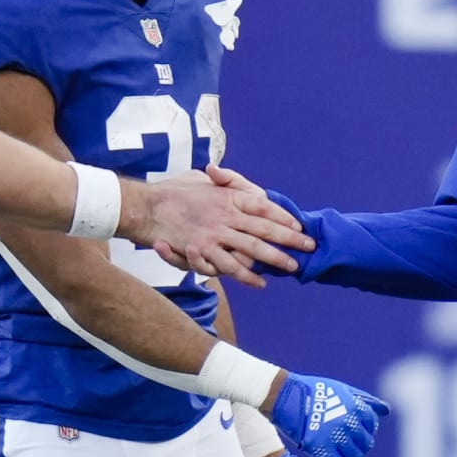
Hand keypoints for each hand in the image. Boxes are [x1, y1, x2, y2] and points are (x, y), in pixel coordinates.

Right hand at [143, 165, 314, 287]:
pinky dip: (247, 276)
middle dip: (290, 239)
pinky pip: (230, 266)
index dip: (283, 216)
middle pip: (265, 228)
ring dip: (275, 259)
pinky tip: (261, 282)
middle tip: (310, 247)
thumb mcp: (199, 178)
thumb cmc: (173, 191)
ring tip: (293, 267)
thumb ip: (219, 180)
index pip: (264, 205)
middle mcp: (226, 214)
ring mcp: (216, 234)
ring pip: (253, 249)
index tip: (299, 225)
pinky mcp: (204, 251)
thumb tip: (224, 174)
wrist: (147, 208)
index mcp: (228, 196)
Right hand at [269, 371, 389, 456]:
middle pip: (365, 443)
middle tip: (356, 453)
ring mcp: (336, 438)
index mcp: (355, 406)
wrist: (285, 397)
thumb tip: (386, 410)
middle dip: (361, 449)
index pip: (371, 424)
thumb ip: (365, 400)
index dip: (367, 431)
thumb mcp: (341, 389)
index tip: (362, 436)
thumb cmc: (313, 391)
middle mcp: (349, 423)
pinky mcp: (322, 450)